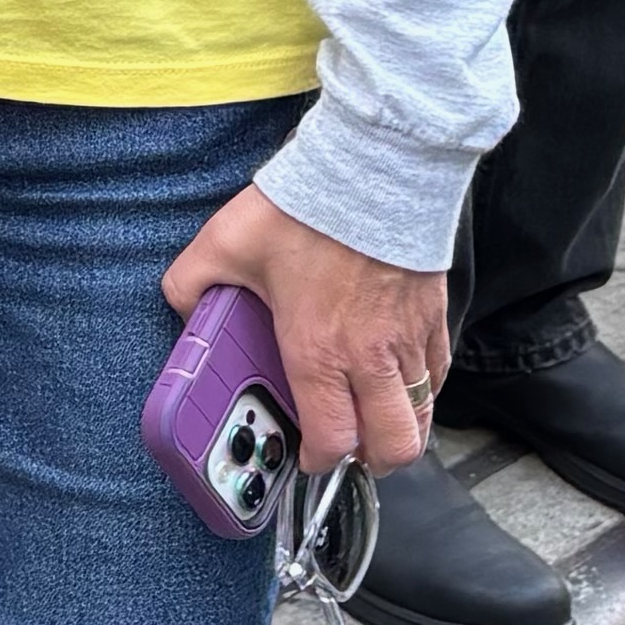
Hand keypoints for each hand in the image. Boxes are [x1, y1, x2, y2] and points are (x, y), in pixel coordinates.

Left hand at [163, 185, 445, 481]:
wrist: (374, 165)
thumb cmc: (308, 207)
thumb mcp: (225, 244)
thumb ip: (191, 284)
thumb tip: (185, 311)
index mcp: (318, 351)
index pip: (332, 439)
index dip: (319, 459)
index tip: (308, 453)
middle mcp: (370, 356)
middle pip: (393, 446)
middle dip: (372, 459)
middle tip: (350, 446)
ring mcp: (409, 338)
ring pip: (421, 415)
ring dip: (398, 426)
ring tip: (374, 417)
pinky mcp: (435, 314)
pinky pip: (438, 373)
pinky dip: (422, 387)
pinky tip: (398, 375)